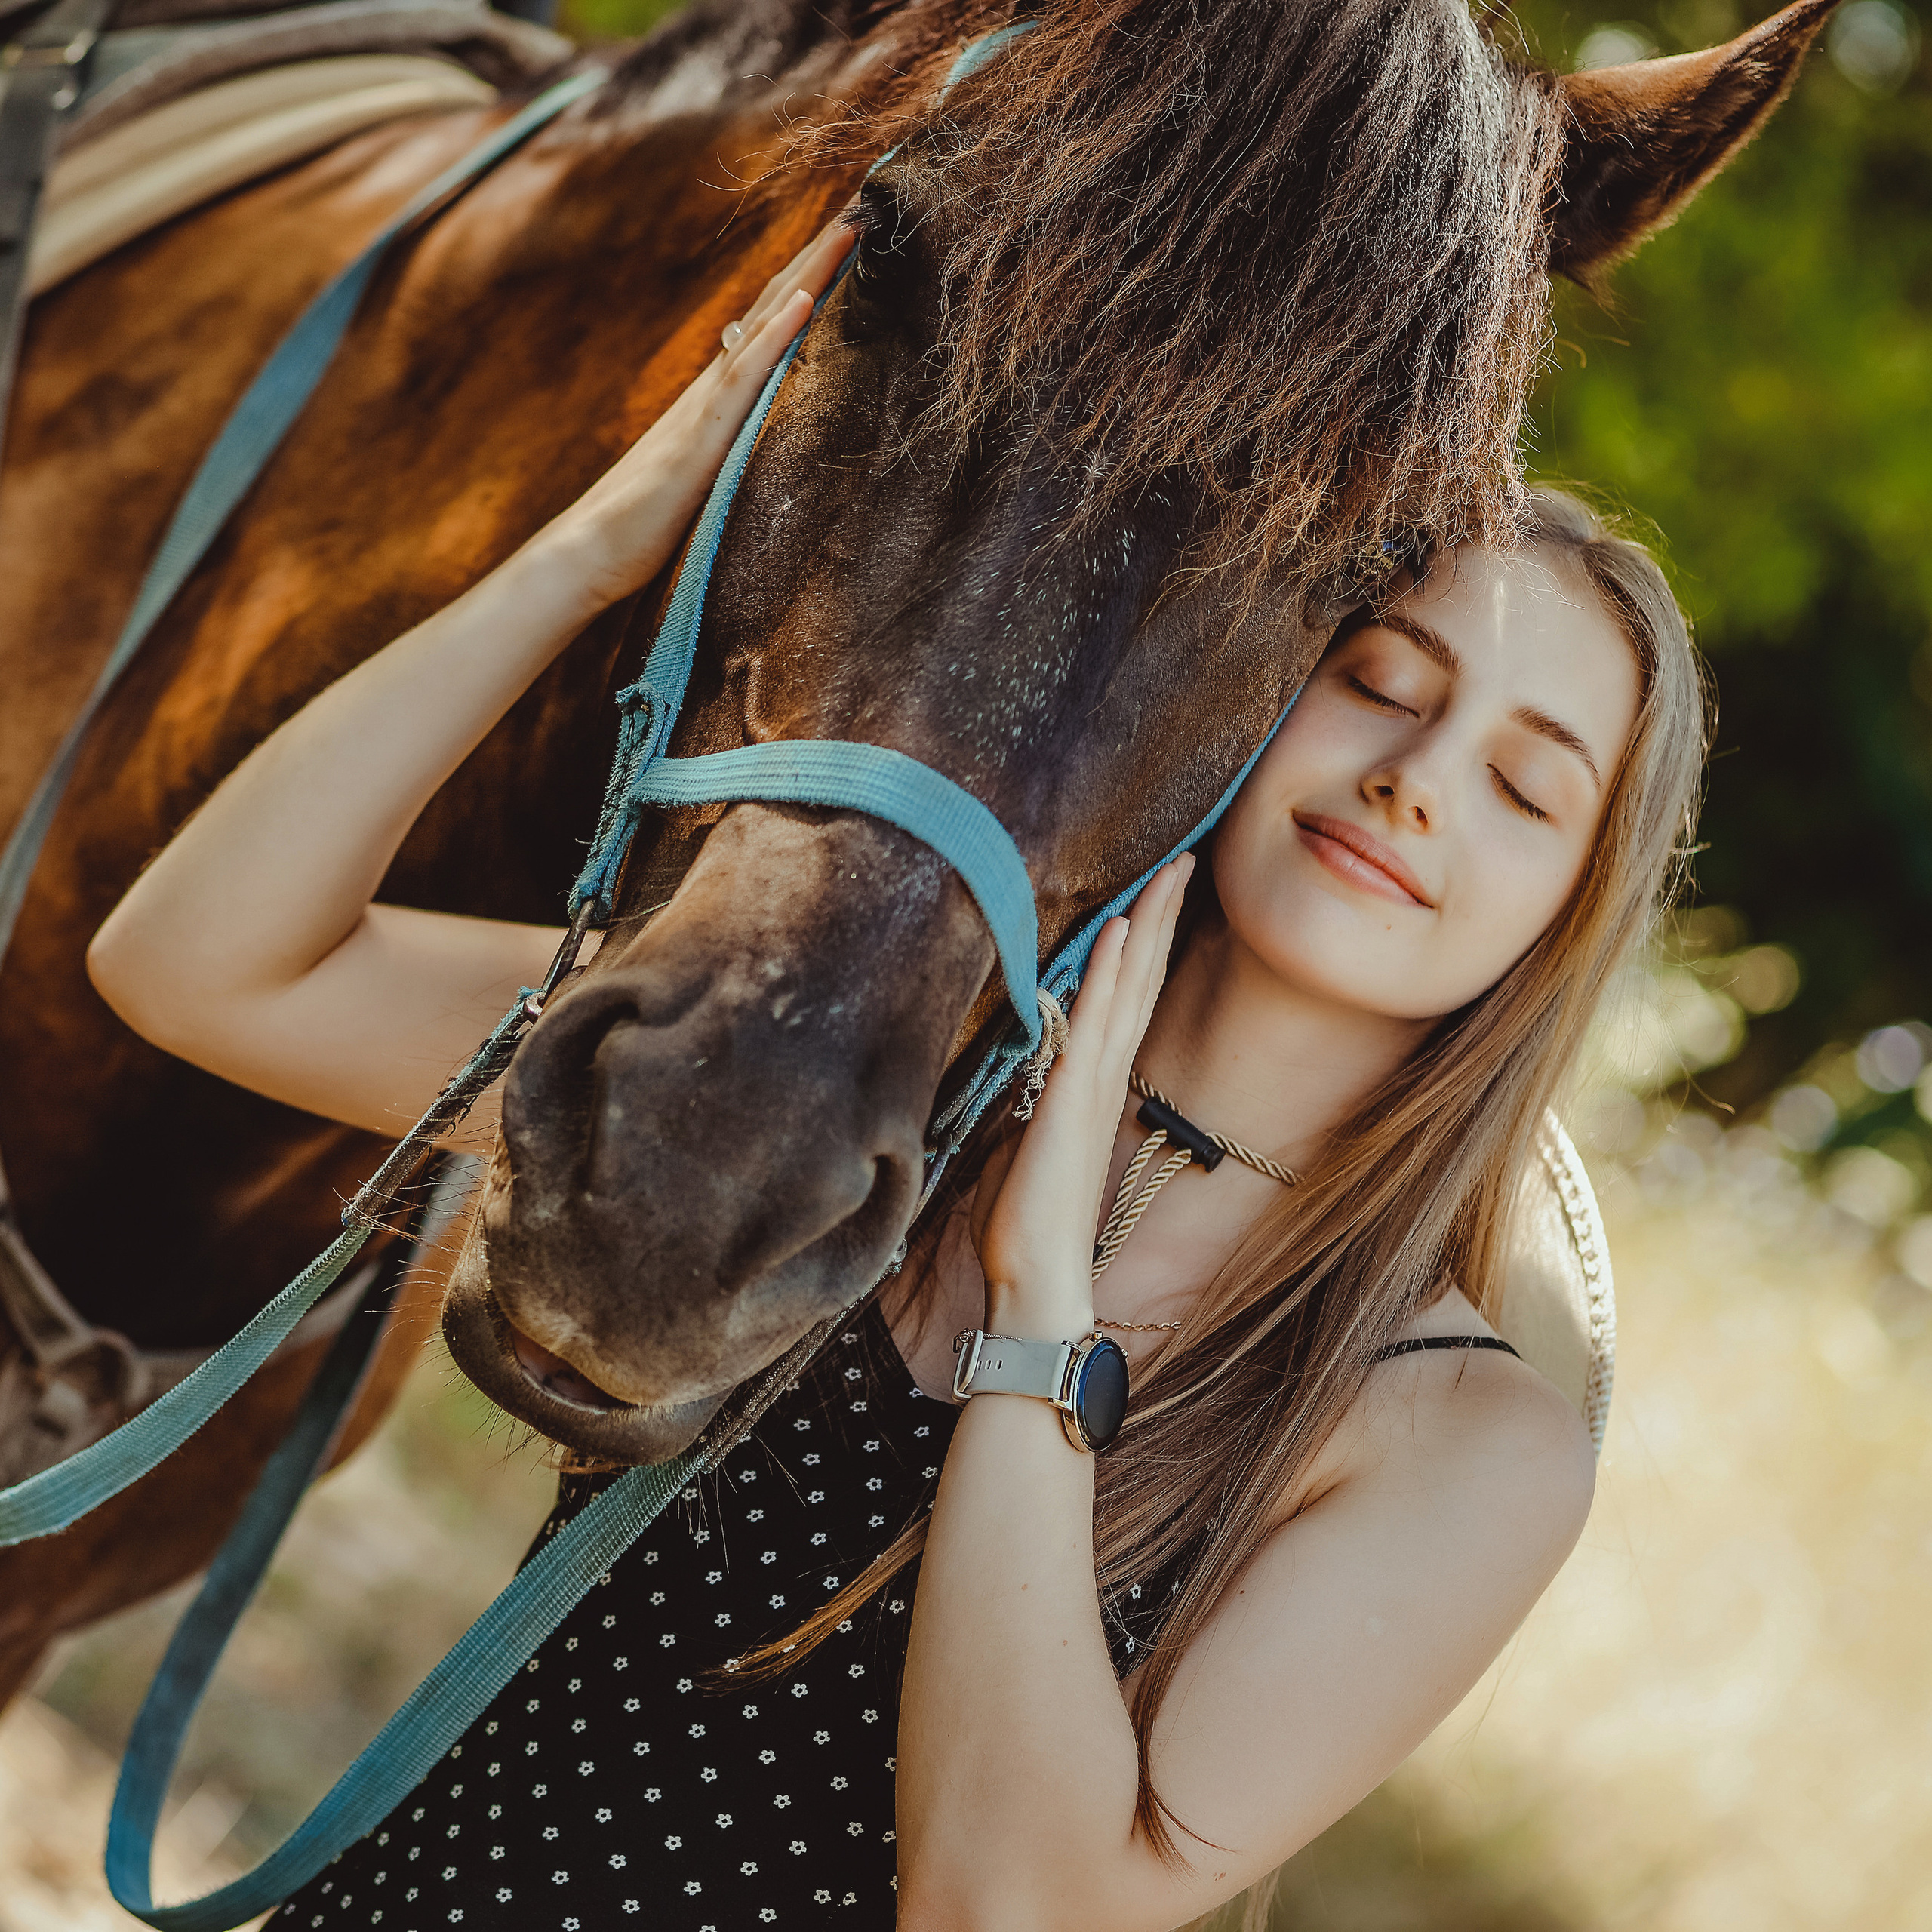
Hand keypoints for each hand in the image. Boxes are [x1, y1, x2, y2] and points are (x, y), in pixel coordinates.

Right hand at [539, 210, 858, 607]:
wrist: (588, 553)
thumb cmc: (644, 524)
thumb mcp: (702, 472)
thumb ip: (730, 443)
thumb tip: (762, 425)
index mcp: (718, 398)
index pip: (773, 325)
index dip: (811, 281)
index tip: (851, 240)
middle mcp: (714, 389)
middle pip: (774, 307)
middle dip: (820, 258)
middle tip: (865, 206)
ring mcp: (706, 408)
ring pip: (766, 327)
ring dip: (809, 275)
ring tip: (850, 228)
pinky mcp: (701, 440)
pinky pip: (742, 381)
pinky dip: (774, 339)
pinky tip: (804, 303)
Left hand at [971, 856, 1193, 1337]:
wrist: (1036, 1281)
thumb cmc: (1028, 1222)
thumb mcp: (1028, 1141)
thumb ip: (1038, 1098)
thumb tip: (1032, 1070)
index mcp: (1094, 1085)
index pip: (1128, 1000)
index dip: (1147, 945)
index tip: (1162, 893)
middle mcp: (1102, 1078)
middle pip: (1142, 981)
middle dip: (1163, 918)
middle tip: (1187, 860)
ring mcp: (1091, 1087)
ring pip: (1128, 991)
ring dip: (1147, 929)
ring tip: (1168, 874)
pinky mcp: (1069, 1100)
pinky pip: (1094, 1024)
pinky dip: (1110, 977)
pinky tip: (1120, 935)